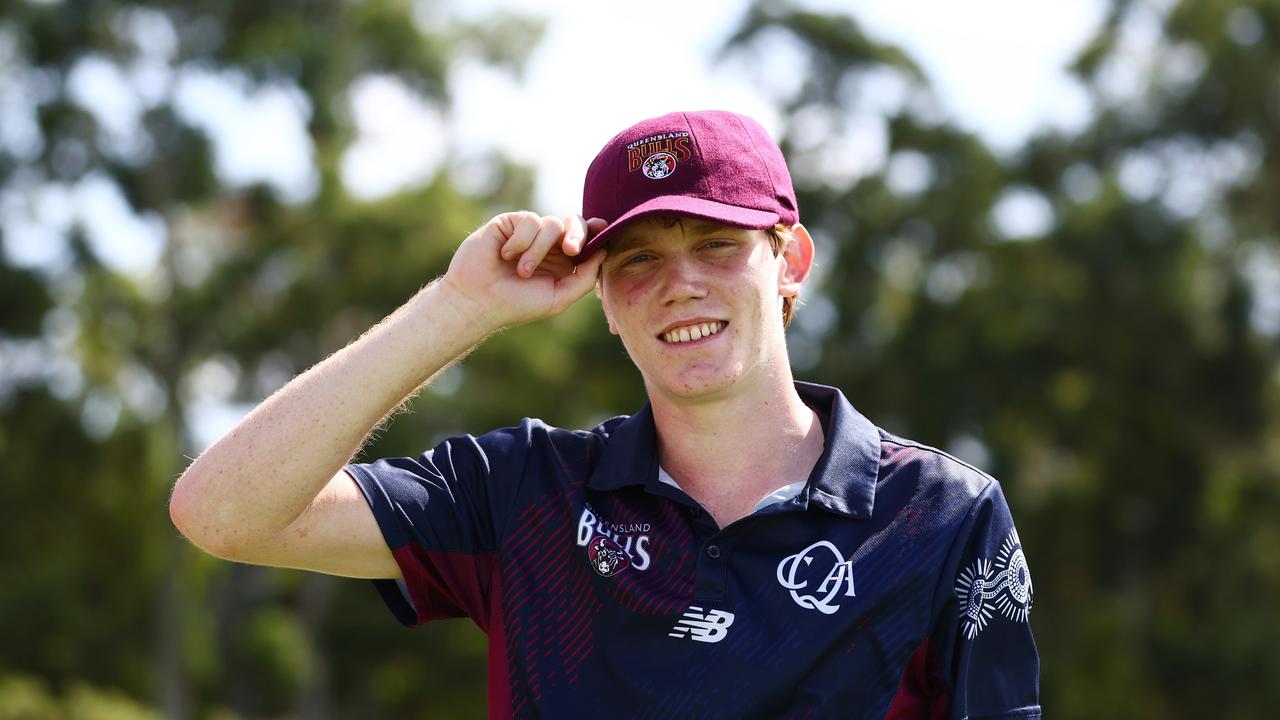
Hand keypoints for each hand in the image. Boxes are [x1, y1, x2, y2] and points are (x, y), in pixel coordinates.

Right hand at [440, 211, 607, 329]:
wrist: (478, 300)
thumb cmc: (517, 304)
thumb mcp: (558, 297)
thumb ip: (584, 277)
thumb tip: (603, 250)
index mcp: (563, 261)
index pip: (586, 238)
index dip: (596, 231)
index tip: (602, 230)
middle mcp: (548, 245)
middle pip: (574, 222)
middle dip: (577, 233)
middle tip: (570, 249)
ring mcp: (529, 233)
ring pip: (551, 224)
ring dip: (538, 250)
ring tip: (521, 271)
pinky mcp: (509, 223)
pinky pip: (529, 220)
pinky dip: (521, 241)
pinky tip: (505, 255)